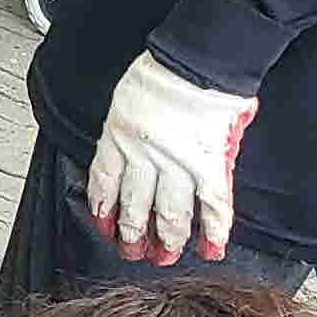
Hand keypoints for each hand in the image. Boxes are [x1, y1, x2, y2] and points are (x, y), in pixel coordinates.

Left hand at [87, 53, 256, 261]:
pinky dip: (214, 229)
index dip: (103, 207)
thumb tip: (131, 146)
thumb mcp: (128, 99)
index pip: (105, 181)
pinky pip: (212, 204)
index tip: (103, 226)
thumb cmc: (164, 70)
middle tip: (132, 252)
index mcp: (118, 136)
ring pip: (169, 211)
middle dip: (132, 233)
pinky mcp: (209, 164)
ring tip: (164, 257)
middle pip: (134, 203)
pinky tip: (211, 248)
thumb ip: (129, 127)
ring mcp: (176, 163)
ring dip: (167, 238)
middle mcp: (143, 155)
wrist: (197, 60)